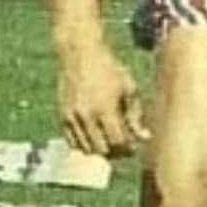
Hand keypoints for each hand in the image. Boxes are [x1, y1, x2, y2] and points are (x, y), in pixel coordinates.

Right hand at [58, 42, 148, 157]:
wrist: (80, 54)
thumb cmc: (109, 69)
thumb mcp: (128, 89)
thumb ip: (135, 116)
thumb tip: (144, 138)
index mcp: (105, 109)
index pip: (118, 142)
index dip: (128, 148)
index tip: (134, 146)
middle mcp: (86, 116)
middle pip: (102, 150)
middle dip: (115, 152)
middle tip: (124, 147)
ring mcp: (71, 117)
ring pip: (86, 149)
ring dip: (100, 150)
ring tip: (111, 142)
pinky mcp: (62, 116)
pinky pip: (72, 142)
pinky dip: (85, 145)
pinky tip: (96, 137)